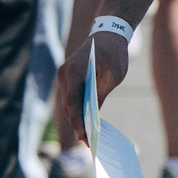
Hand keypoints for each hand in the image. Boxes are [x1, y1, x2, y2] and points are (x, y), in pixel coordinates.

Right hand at [48, 30, 126, 154]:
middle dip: (77, 124)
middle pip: (68, 104)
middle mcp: (64, 72)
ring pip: (68, 102)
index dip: (78, 121)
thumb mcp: (113, 76)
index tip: (84, 137)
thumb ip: (100, 95)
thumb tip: (92, 117)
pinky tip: (86, 122)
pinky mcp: (68, 76)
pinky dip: (77, 109)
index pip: (74, 102)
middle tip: (88, 144)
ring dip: (76, 118)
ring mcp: (64, 74)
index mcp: (75, 70)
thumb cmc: (113, 54)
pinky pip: (71, 96)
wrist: (108, 33)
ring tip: (87, 137)